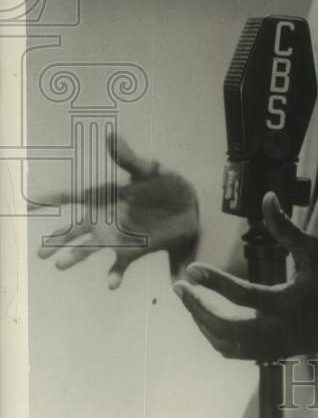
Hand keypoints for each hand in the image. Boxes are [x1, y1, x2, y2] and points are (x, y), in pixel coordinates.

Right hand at [31, 129, 199, 288]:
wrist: (190, 206)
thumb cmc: (166, 183)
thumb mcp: (149, 170)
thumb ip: (128, 158)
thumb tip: (111, 135)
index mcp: (105, 196)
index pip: (72, 196)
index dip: (50, 199)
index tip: (27, 203)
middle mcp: (105, 218)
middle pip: (73, 229)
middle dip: (55, 239)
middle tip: (39, 251)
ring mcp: (117, 236)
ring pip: (88, 249)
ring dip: (74, 256)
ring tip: (60, 264)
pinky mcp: (133, 251)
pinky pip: (119, 266)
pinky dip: (115, 275)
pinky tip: (112, 283)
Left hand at [172, 192, 317, 360]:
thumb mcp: (314, 252)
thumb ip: (287, 228)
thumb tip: (267, 198)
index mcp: (288, 304)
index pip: (244, 295)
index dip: (214, 282)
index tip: (191, 269)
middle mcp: (277, 330)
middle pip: (225, 327)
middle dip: (197, 308)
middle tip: (180, 287)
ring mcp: (272, 347)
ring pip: (224, 343)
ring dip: (202, 322)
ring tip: (188, 299)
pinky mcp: (269, 355)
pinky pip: (232, 351)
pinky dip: (214, 335)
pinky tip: (205, 315)